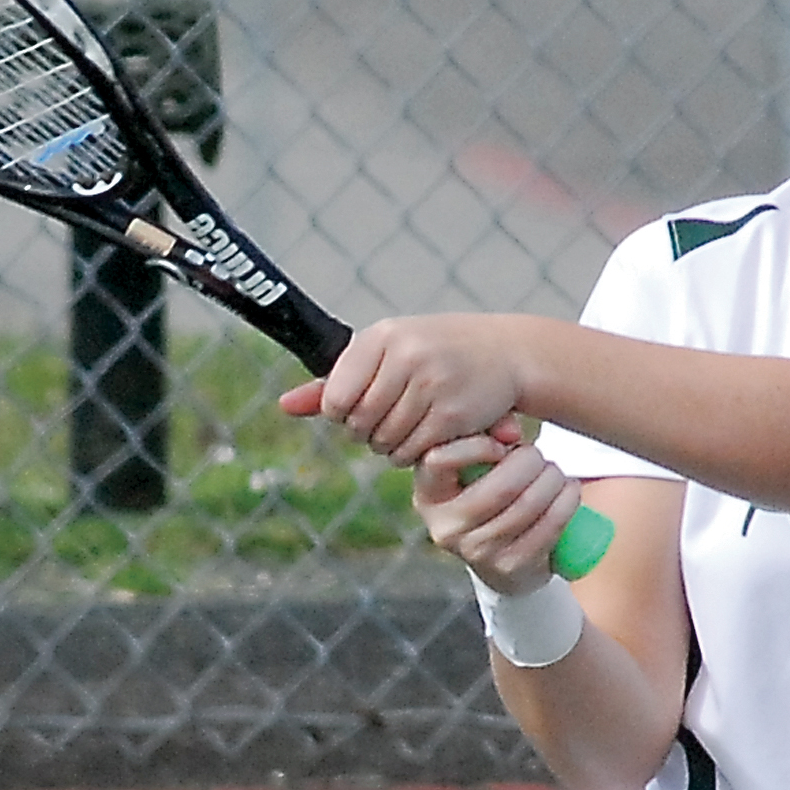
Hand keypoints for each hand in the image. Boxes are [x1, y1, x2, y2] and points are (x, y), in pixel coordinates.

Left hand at [277, 315, 529, 465]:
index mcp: (382, 336)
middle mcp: (406, 356)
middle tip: (385, 419)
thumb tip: (284, 406)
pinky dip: (413, 454)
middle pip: (358, 424)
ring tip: (408, 424)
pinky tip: (426, 434)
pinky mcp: (453, 415)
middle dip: (366, 432)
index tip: (359, 406)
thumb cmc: (433, 352)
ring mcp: (432, 385)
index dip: (341, 413)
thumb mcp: (384, 353)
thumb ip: (334, 381)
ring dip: (390, 446)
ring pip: (384, 442)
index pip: (335, 399)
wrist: (505, 353)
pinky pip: (413, 453)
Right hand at [413, 436, 582, 595]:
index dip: (475, 446)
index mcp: (429, 496)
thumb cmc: (488, 491)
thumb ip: (488, 433)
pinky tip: (569, 490)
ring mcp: (478, 553)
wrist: (503, 557)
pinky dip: (566, 502)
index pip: (439, 462)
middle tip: (538, 457)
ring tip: (555, 473)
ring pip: (528, 505)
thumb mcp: (476, 463)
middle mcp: (446, 528)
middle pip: (499, 488)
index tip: (501, 444)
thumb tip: (512, 433)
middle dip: (530, 463)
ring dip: (552, 480)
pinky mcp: (510, 567)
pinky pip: (548, 527)